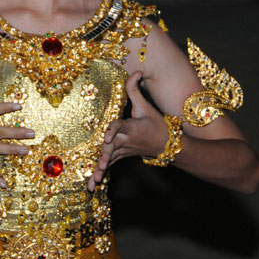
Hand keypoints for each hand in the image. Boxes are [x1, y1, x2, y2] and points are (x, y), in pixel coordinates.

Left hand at [87, 71, 169, 190]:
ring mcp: (123, 151)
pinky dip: (100, 175)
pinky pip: (109, 167)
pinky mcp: (120, 157)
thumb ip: (135, 89)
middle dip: (105, 157)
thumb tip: (136, 71)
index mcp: (131, 128)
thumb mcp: (146, 106)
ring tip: (93, 183)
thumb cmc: (156, 124)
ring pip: (110, 160)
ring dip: (101, 171)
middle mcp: (126, 141)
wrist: (167, 145)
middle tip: (99, 166)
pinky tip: (91, 187)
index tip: (107, 135)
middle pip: (112, 148)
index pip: (119, 127)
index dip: (113, 130)